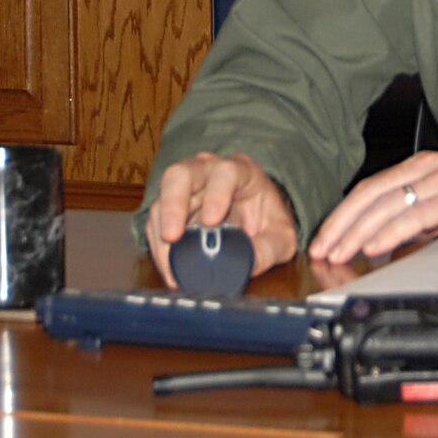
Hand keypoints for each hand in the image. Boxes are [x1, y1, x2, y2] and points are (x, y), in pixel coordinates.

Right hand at [144, 152, 297, 287]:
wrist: (258, 218)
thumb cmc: (269, 221)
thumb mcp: (281, 237)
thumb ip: (268, 249)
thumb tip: (248, 263)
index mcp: (242, 171)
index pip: (225, 172)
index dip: (216, 194)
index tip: (211, 221)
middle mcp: (208, 171)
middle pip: (181, 175)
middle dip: (172, 206)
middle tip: (171, 236)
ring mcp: (187, 186)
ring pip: (162, 197)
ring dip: (160, 232)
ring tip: (170, 265)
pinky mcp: (172, 205)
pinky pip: (157, 220)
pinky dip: (158, 243)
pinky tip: (168, 266)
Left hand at [308, 150, 437, 264]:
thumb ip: (428, 219)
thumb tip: (397, 237)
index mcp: (424, 168)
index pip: (371, 189)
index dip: (344, 213)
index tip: (326, 236)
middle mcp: (427, 169)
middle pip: (369, 195)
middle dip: (340, 223)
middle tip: (319, 248)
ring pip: (386, 204)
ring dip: (356, 231)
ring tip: (337, 252)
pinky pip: (415, 215)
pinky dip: (389, 232)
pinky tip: (374, 247)